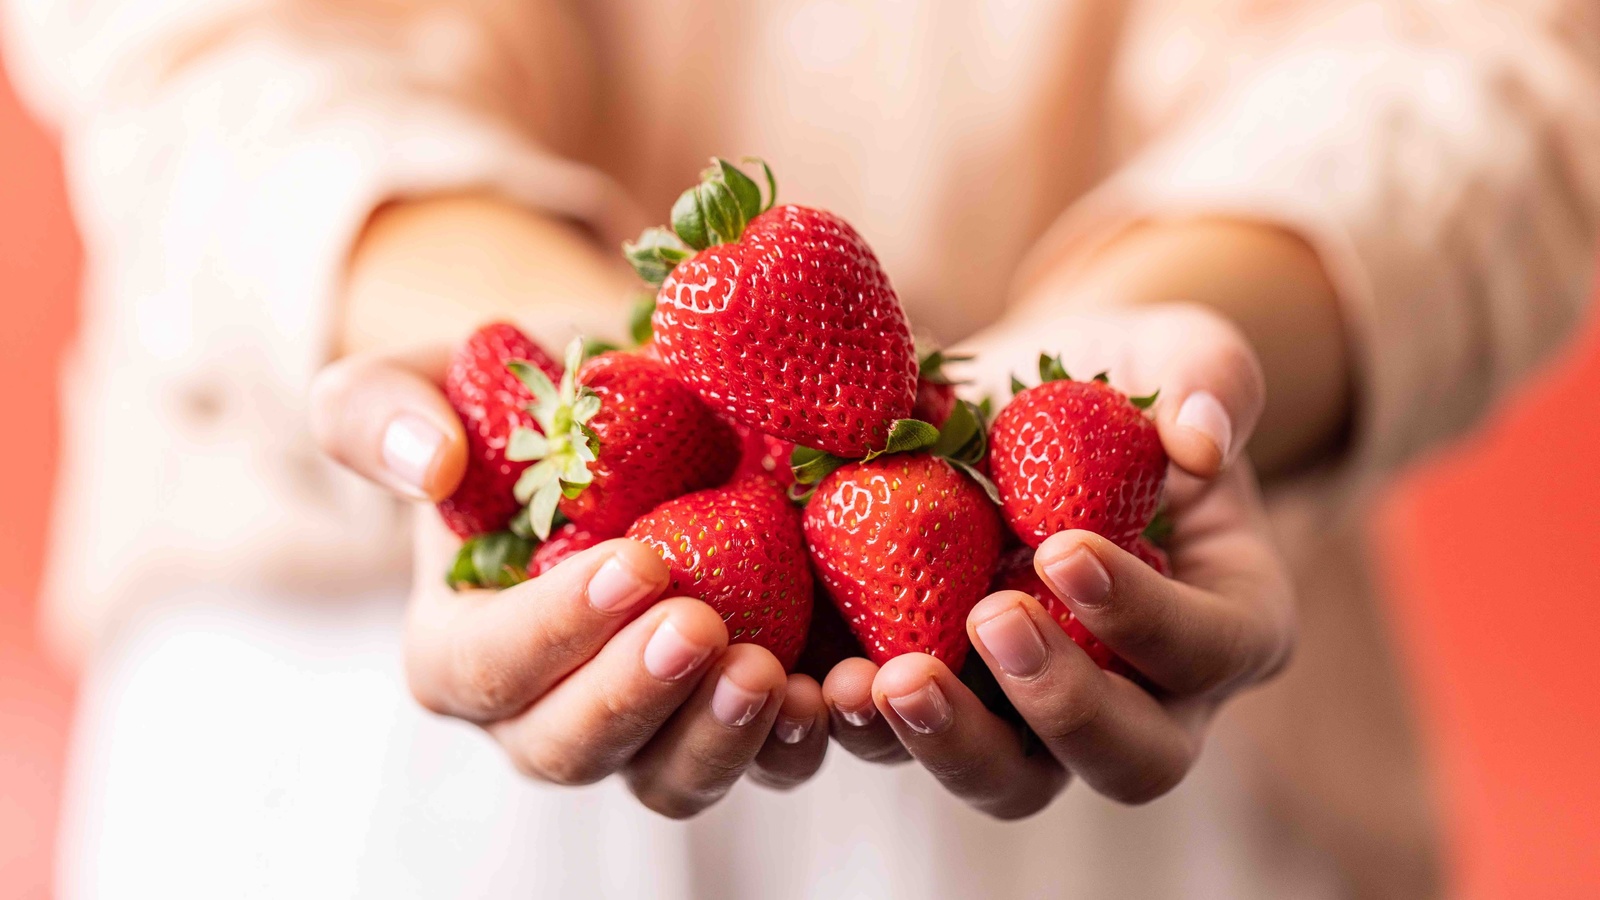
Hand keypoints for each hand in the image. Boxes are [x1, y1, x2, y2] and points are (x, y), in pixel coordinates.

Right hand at [309, 344, 833, 817]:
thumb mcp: (433, 378)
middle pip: (571, 749)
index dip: (551, 632)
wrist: (639, 403)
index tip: (634, 563)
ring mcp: (648, 720)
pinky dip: (801, 738)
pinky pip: (764, 758)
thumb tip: (429, 465)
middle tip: (704, 627)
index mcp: (461, 643)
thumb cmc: (526, 401)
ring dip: (721, 743)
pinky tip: (840, 688)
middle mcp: (547, 706)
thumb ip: (380, 408)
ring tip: (776, 678)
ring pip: (670, 780)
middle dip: (637, 698)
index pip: (483, 668)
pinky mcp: (734, 711)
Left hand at [819, 303, 1295, 816]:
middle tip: (990, 620)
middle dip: (1061, 705)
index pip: (1208, 647)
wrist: (1012, 401)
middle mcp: (1147, 696)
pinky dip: (866, 728)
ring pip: (1012, 779)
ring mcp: (1040, 718)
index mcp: (1225, 620)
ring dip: (949, 741)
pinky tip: (823, 683)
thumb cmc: (1114, 376)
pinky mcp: (949, 704)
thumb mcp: (1173, 350)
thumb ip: (1210, 376)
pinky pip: (913, 748)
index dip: (1145, 616)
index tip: (1064, 549)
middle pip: (1129, 760)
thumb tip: (1201, 439)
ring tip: (881, 680)